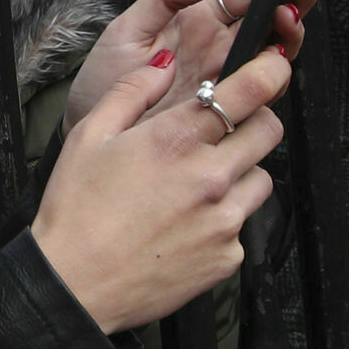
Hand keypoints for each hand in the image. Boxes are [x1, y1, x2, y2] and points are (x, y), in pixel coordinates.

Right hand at [31, 40, 289, 334]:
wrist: (75, 285)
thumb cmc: (76, 211)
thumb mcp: (89, 136)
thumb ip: (132, 90)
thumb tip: (166, 62)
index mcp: (177, 140)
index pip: (252, 91)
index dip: (270, 71)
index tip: (272, 66)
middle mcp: (211, 177)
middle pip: (269, 131)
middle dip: (253, 121)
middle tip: (223, 130)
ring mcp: (224, 220)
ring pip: (261, 179)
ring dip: (240, 173)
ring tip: (196, 186)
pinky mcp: (228, 256)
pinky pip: (243, 225)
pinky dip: (223, 220)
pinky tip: (185, 225)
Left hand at [67, 0, 324, 126]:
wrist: (92, 128)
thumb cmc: (106, 81)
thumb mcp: (128, 27)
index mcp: (198, 20)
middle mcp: (220, 47)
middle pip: (272, 16)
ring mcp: (228, 78)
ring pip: (276, 50)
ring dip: (291, 28)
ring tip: (287, 13)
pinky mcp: (228, 108)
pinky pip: (265, 89)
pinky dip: (277, 69)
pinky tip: (275, 53)